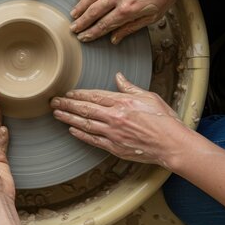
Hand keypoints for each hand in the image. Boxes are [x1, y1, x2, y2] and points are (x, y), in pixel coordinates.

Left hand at [50, 72, 192, 169]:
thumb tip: (118, 77)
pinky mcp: (115, 147)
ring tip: (57, 114)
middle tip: (53, 102)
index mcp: (122, 103)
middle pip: (85, 109)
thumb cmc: (164, 120)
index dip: (78, 94)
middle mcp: (114, 118)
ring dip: (69, 118)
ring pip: (85, 124)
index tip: (67, 93)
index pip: (94, 95)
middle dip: (66, 105)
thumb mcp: (148, 97)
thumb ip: (129, 87)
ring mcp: (113, 134)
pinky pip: (93, 139)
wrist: (172, 144)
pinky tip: (72, 129)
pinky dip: (81, 134)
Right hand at [70, 0, 186, 43]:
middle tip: (73, 29)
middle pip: (93, 12)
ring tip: (73, 15)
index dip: (91, 33)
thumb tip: (115, 39)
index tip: (83, 37)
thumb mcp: (152, 17)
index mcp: (127, 10)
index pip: (103, 25)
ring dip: (80, 7)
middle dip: (81, 22)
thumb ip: (131, 28)